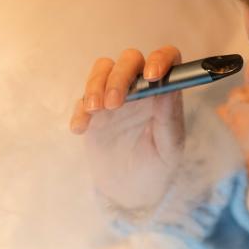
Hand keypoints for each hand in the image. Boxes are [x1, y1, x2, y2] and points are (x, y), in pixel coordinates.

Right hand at [70, 46, 184, 210]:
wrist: (130, 190)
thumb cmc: (157, 167)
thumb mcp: (169, 148)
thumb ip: (169, 118)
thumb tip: (168, 88)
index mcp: (164, 92)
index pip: (167, 58)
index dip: (160, 58)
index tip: (151, 76)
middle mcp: (140, 88)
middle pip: (129, 60)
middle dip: (119, 77)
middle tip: (114, 104)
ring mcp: (114, 97)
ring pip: (103, 70)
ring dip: (95, 86)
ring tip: (95, 111)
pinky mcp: (93, 112)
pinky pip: (82, 100)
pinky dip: (79, 112)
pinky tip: (80, 130)